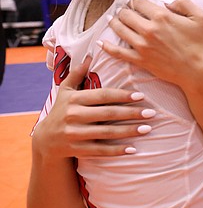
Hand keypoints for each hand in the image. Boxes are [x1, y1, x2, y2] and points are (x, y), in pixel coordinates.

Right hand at [32, 55, 153, 157]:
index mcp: (74, 100)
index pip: (102, 96)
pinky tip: (133, 149)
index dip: (122, 96)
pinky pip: (100, 151)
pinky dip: (117, 151)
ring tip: (147, 129)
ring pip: (106, 133)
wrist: (45, 140)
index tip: (141, 96)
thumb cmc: (61, 111)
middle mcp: (73, 116)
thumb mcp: (65, 92)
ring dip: (129, 131)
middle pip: (107, 114)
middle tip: (152, 113)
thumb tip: (90, 56)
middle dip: (131, 114)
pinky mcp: (77, 149)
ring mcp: (74, 134)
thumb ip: (77, 74)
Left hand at [101, 0, 202, 86]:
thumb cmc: (200, 44)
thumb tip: (167, 2)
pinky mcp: (140, 59)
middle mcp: (148, 29)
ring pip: (119, 29)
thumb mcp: (200, 17)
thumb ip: (184, 3)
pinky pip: (117, 52)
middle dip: (122, 11)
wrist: (198, 70)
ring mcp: (142, 45)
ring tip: (112, 20)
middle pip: (126, 15)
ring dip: (113, 22)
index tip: (132, 2)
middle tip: (122, 11)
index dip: (133, 1)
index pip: (139, 3)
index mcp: (162, 16)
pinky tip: (101, 42)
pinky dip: (107, 47)